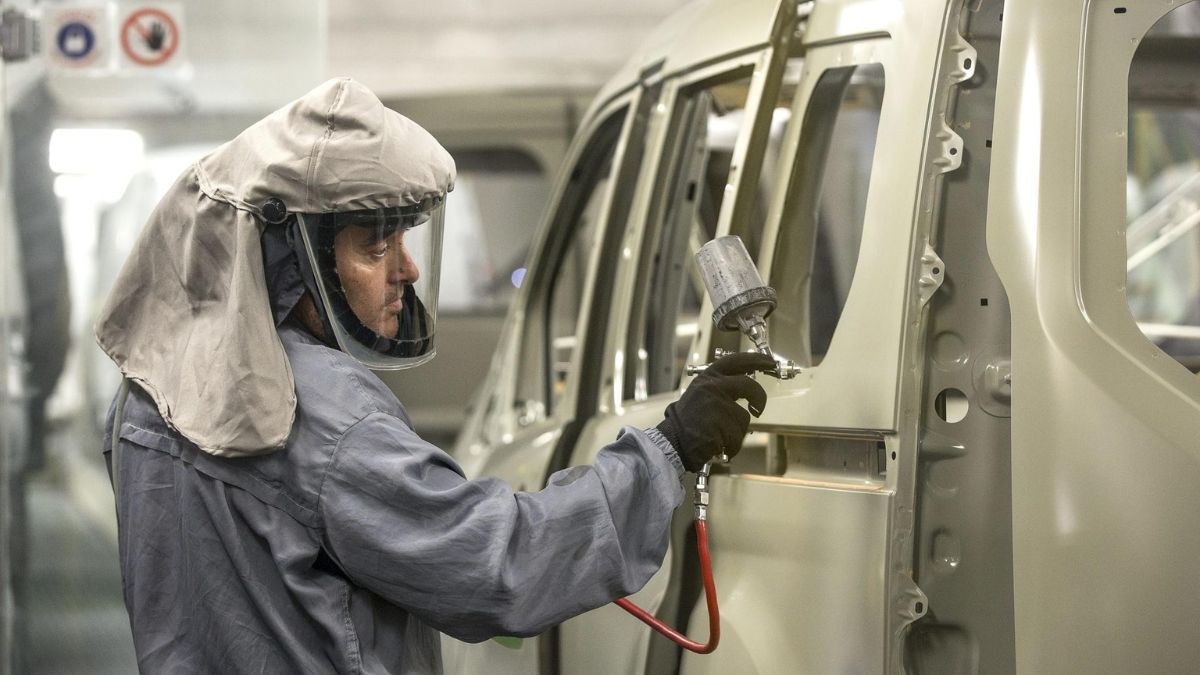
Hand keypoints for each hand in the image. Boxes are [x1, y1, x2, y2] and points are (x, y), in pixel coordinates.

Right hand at [656, 351, 774, 471]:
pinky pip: (738, 436)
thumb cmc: (685, 423)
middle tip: (757, 408)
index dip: (756, 360)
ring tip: (719, 435)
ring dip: (736, 431)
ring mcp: (718, 405)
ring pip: (744, 417)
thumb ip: (720, 387)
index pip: (736, 361)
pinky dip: (732, 444)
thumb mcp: (699, 394)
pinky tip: (718, 444)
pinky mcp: (722, 424)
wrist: (672, 442)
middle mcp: (713, 387)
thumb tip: (744, 385)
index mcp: (708, 378)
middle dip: (759, 399)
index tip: (769, 361)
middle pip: (750, 386)